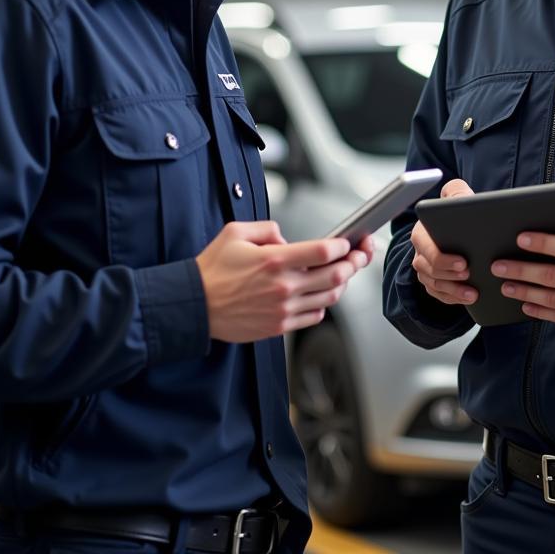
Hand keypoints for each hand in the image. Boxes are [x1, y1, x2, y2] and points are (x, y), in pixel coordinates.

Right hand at [196, 220, 364, 341]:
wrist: (194, 306)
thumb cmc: (212, 270)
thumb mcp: (235, 232)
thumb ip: (267, 228)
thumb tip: (286, 239)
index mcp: (274, 260)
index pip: (323, 252)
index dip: (343, 245)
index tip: (349, 241)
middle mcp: (283, 286)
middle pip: (335, 276)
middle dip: (355, 263)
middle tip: (360, 255)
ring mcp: (283, 309)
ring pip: (329, 298)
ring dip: (342, 284)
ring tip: (344, 273)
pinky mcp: (279, 326)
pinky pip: (314, 316)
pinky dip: (323, 304)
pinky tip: (319, 294)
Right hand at [410, 178, 476, 306]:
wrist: (461, 223)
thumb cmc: (458, 209)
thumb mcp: (457, 195)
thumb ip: (456, 191)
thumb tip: (458, 198)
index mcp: (422, 231)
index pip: (426, 247)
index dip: (442, 258)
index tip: (463, 262)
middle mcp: (420, 251)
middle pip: (428, 268)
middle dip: (449, 275)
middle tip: (470, 275)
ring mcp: (425, 268)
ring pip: (433, 284)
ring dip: (453, 290)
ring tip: (473, 293)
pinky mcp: (433, 281)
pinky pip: (438, 294)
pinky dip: (452, 299)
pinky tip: (469, 299)